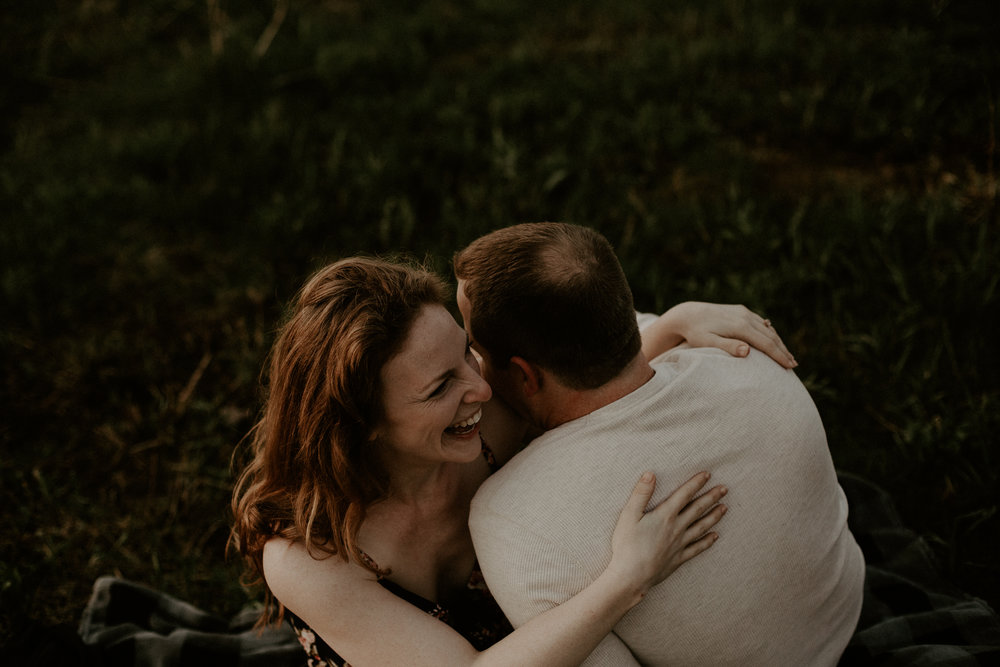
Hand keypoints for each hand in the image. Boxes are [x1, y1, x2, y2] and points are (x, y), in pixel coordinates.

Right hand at [607, 472, 726, 596]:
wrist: (632, 576)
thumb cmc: (627, 545)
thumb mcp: (628, 515)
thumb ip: (640, 493)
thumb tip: (650, 474)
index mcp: (665, 515)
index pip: (684, 494)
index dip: (696, 483)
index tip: (708, 474)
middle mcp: (677, 528)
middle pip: (697, 509)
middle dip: (711, 497)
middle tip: (724, 489)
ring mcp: (680, 544)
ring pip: (701, 527)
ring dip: (714, 516)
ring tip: (724, 508)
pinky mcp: (678, 558)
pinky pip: (697, 548)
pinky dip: (707, 541)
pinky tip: (715, 536)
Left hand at [644, 302, 796, 368]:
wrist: (687, 314)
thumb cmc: (695, 332)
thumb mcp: (708, 342)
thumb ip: (728, 347)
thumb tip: (748, 351)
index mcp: (740, 326)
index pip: (766, 343)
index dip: (779, 355)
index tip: (789, 367)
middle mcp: (745, 316)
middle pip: (770, 336)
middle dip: (783, 350)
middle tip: (794, 365)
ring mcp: (743, 312)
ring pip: (767, 329)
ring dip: (778, 342)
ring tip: (787, 356)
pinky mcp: (740, 310)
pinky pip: (760, 323)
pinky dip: (770, 333)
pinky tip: (774, 340)